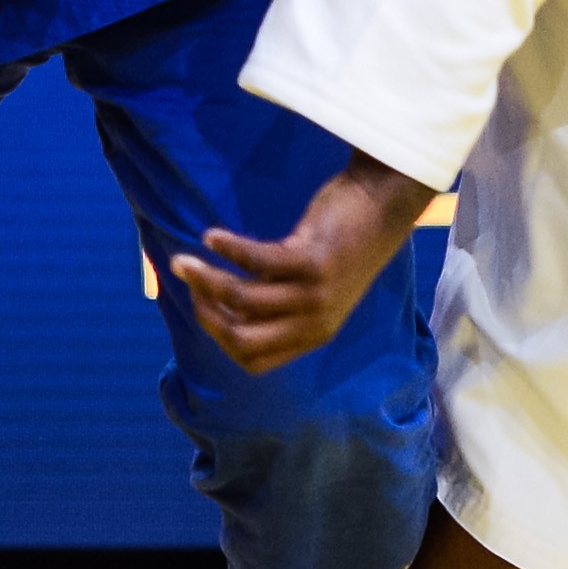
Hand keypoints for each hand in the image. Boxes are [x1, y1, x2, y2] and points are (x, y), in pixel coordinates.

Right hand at [169, 152, 437, 374]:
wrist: (383, 208)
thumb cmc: (342, 245)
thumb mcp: (314, 288)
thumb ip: (278, 303)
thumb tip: (219, 305)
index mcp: (313, 334)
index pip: (253, 360)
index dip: (219, 339)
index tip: (202, 308)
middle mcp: (314, 322)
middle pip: (241, 337)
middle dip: (205, 315)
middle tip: (188, 285)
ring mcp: (315, 294)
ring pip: (242, 299)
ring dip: (205, 280)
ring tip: (184, 261)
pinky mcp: (312, 261)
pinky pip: (255, 261)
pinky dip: (227, 250)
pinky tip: (210, 237)